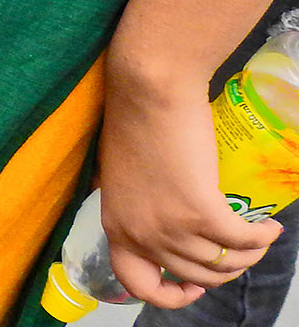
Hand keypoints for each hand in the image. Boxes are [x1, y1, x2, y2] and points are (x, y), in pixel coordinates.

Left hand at [98, 70, 282, 306]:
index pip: (136, 284)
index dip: (167, 294)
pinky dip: (261, 239)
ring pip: (221, 264)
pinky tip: (269, 228)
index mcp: (116, 225)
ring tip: (258, 238)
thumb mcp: (119, 175)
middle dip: (222, 271)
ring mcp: (169, 226)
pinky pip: (242, 242)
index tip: (190, 284)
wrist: (149, 91)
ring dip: (248, 256)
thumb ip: (132, 202)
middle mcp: (140, 234)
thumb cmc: (135, 121)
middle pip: (191, 276)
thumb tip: (151, 213)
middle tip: (237, 253)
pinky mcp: (200, 211)